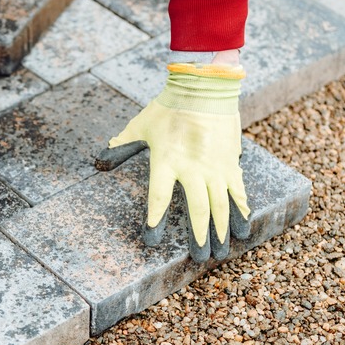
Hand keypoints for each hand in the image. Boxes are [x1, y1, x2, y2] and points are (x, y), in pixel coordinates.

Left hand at [95, 63, 250, 262]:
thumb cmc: (169, 106)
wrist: (205, 86)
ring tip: (221, 250)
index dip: (155, 218)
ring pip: (222, 206)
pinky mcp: (231, 162)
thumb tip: (101, 155)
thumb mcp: (141, 125)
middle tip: (198, 257)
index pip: (159, 196)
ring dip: (222, 230)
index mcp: (166, 161)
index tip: (152, 238)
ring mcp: (215, 167)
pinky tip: (242, 227)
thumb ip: (122, 143)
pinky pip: (238, 191)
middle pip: (198, 210)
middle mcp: (193, 168)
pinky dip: (241, 210)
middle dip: (198, 236)